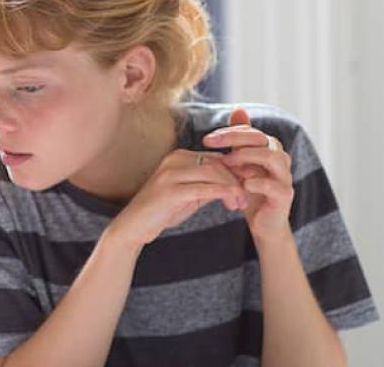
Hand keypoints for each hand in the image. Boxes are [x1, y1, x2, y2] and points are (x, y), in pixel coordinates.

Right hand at [107, 149, 247, 247]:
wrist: (134, 226)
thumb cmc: (162, 211)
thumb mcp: (189, 194)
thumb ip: (208, 185)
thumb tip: (236, 181)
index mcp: (179, 157)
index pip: (216, 158)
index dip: (236, 171)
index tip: (249, 186)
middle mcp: (174, 160)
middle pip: (217, 163)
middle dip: (237, 179)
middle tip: (247, 198)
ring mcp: (170, 174)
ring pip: (213, 173)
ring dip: (232, 188)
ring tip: (240, 204)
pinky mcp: (169, 191)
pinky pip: (203, 188)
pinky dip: (222, 194)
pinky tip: (231, 203)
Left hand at [203, 108, 294, 241]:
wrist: (264, 223)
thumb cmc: (250, 191)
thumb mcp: (240, 164)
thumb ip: (239, 140)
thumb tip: (237, 109)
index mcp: (269, 148)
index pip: (251, 131)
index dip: (229, 132)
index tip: (207, 139)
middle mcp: (280, 159)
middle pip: (261, 139)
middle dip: (234, 138)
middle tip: (210, 143)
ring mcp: (285, 177)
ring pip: (272, 157)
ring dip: (247, 157)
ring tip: (227, 161)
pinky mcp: (285, 196)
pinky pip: (274, 185)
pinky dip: (257, 183)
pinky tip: (241, 184)